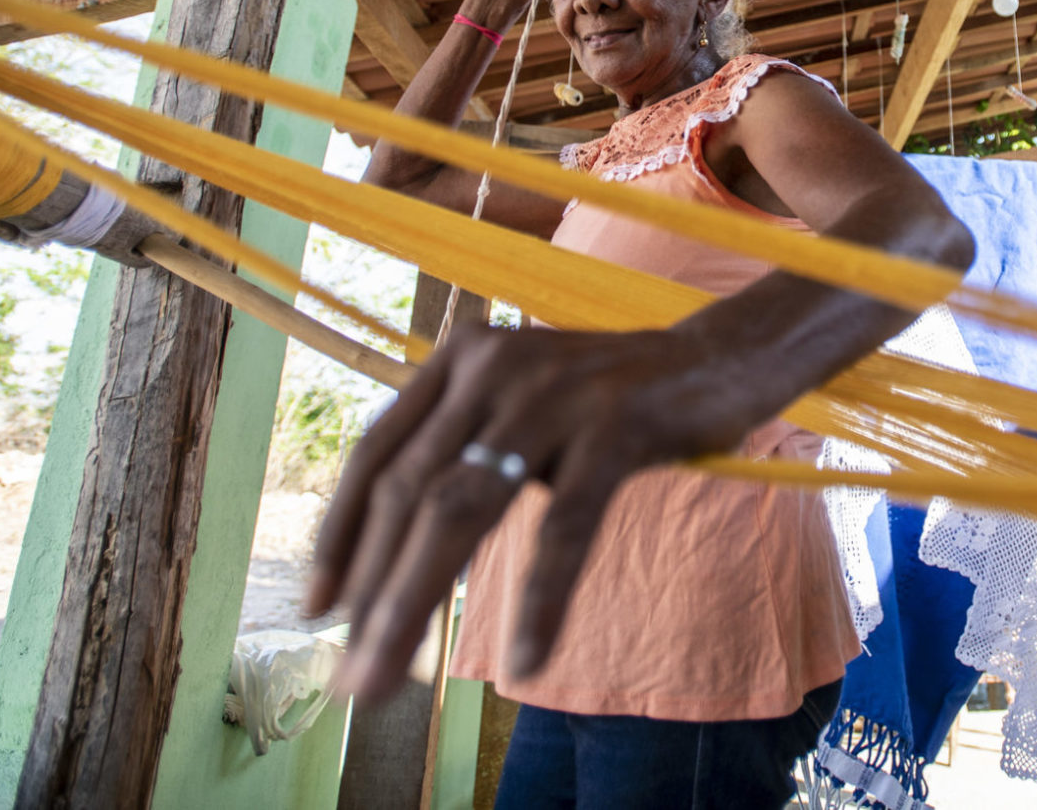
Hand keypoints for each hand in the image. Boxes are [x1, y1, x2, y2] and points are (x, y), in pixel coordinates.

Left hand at [306, 320, 750, 700]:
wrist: (720, 358)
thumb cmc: (612, 399)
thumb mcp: (523, 405)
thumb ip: (466, 447)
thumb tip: (397, 551)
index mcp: (462, 359)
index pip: (377, 451)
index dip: (341, 533)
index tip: (317, 607)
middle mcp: (495, 366)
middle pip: (411, 491)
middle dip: (373, 592)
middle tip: (353, 677)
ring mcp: (554, 393)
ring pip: (463, 510)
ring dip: (417, 602)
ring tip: (392, 679)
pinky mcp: (617, 425)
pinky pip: (565, 525)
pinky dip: (541, 598)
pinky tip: (527, 660)